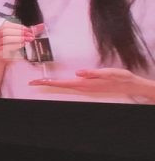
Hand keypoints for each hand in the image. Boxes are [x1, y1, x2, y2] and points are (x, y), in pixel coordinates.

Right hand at [0, 21, 31, 61]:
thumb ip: (28, 32)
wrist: (0, 59)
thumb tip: (41, 26)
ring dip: (18, 39)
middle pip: (5, 31)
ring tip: (28, 40)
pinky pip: (6, 48)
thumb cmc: (10, 47)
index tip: (28, 29)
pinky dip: (15, 46)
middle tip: (30, 35)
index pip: (7, 25)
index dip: (18, 26)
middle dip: (19, 32)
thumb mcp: (18, 38)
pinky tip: (22, 45)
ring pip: (5, 39)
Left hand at [30, 68, 154, 98]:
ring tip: (39, 81)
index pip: (62, 83)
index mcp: (84, 83)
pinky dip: (59, 82)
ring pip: (64, 85)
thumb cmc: (119, 78)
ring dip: (51, 83)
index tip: (36, 82)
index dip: (48, 82)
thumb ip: (92, 73)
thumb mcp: (108, 73)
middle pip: (59, 85)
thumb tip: (77, 73)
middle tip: (31, 82)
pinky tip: (56, 81)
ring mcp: (84, 87)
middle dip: (45, 83)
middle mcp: (82, 86)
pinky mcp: (87, 85)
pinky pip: (69, 84)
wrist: (128, 84)